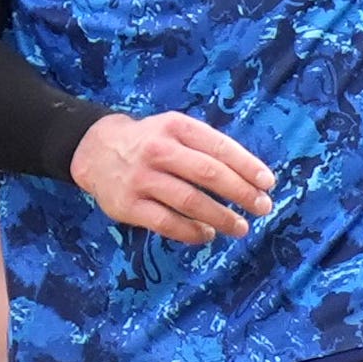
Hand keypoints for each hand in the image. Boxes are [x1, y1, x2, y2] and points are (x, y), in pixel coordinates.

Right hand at [71, 113, 275, 245]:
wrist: (95, 151)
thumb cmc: (150, 142)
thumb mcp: (175, 129)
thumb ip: (206, 147)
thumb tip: (251, 176)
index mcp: (176, 127)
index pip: (219, 147)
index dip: (247, 166)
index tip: (268, 183)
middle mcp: (158, 150)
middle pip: (208, 174)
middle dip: (241, 193)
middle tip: (262, 207)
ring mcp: (141, 179)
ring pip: (190, 201)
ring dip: (221, 217)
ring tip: (240, 227)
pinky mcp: (128, 206)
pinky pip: (167, 223)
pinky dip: (192, 232)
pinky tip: (208, 234)